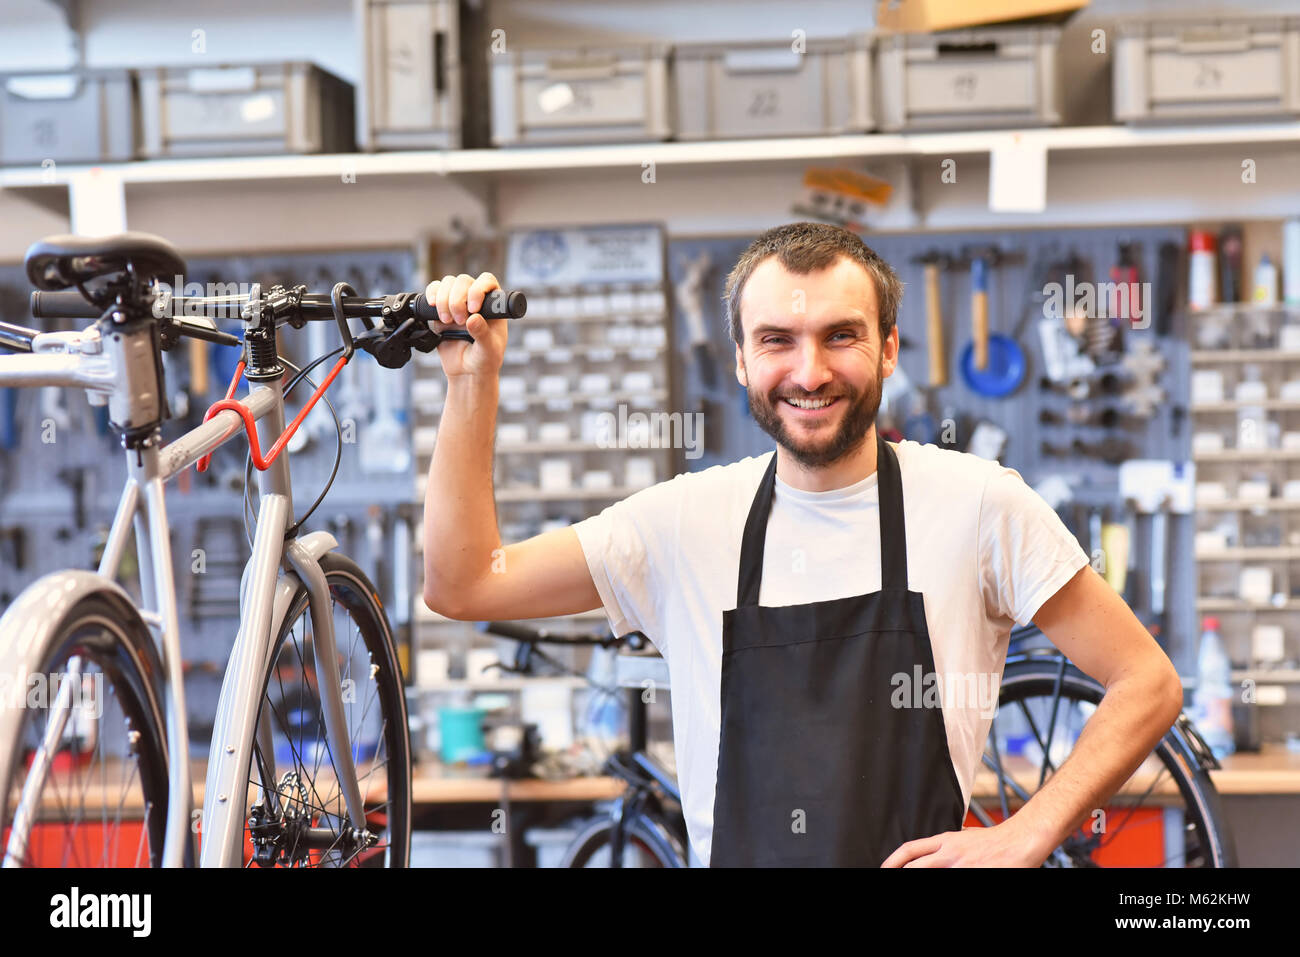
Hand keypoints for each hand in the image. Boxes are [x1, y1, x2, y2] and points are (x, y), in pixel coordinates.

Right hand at [423, 272, 507, 377]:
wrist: (467, 372)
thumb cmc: (485, 360)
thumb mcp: (489, 350)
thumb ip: (483, 334)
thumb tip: (473, 319)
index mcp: (493, 305)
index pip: (487, 281)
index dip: (478, 290)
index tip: (474, 309)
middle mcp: (475, 299)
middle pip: (463, 281)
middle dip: (458, 300)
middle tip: (460, 321)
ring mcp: (457, 302)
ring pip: (447, 284)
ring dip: (444, 300)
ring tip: (448, 322)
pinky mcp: (441, 309)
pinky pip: (433, 291)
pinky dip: (431, 295)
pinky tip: (434, 307)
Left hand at [880, 822, 1049, 867]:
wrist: (1020, 840)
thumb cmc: (995, 840)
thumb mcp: (965, 836)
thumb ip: (947, 845)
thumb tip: (935, 851)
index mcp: (945, 841)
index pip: (910, 849)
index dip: (892, 861)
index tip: (884, 868)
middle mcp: (949, 854)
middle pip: (914, 866)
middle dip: (900, 873)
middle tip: (889, 878)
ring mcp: (961, 867)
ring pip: (930, 875)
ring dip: (919, 879)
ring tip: (910, 885)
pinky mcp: (973, 875)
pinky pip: (955, 882)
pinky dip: (946, 883)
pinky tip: (948, 884)